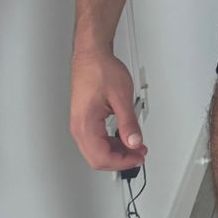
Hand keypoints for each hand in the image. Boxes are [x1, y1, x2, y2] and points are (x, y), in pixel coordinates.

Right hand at [69, 47, 148, 171]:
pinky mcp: (85, 120)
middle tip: (139, 154)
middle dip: (120, 160)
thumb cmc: (101, 70)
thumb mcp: (122, 97)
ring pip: (97, 151)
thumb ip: (129, 123)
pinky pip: (97, 140)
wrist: (92, 55)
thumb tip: (135, 142)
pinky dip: (112, 143)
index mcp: (86, 124)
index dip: (123, 162)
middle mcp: (79, 127)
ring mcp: (80, 124)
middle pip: (97, 159)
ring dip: (117, 152)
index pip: (102, 157)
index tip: (138, 158)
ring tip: (135, 146)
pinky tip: (125, 139)